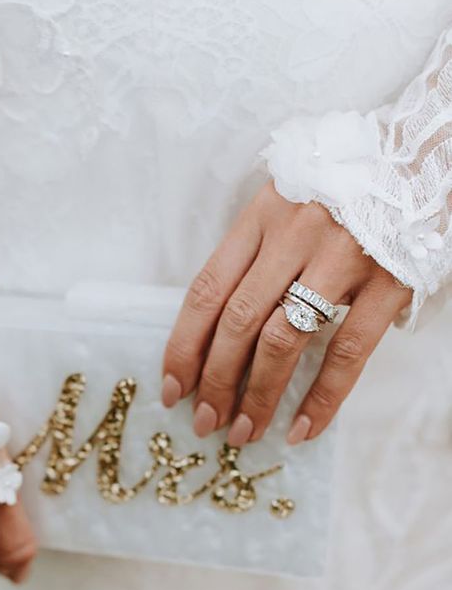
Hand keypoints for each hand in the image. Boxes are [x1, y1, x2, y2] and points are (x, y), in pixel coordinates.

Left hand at [162, 180, 411, 444]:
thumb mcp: (286, 205)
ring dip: (258, 396)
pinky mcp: (387, 282)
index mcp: (262, 215)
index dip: (184, 345)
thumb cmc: (344, 191)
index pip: (207, 289)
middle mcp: (294, 235)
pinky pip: (346, 353)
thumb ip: (254, 255)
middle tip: (206, 422)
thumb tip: (217, 332)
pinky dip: (321, 398)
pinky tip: (301, 428)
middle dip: (215, 381)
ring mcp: (341, 259)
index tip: (172, 388)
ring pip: (283, 341)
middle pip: (238, 322)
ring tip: (244, 432)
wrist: (418, 157)